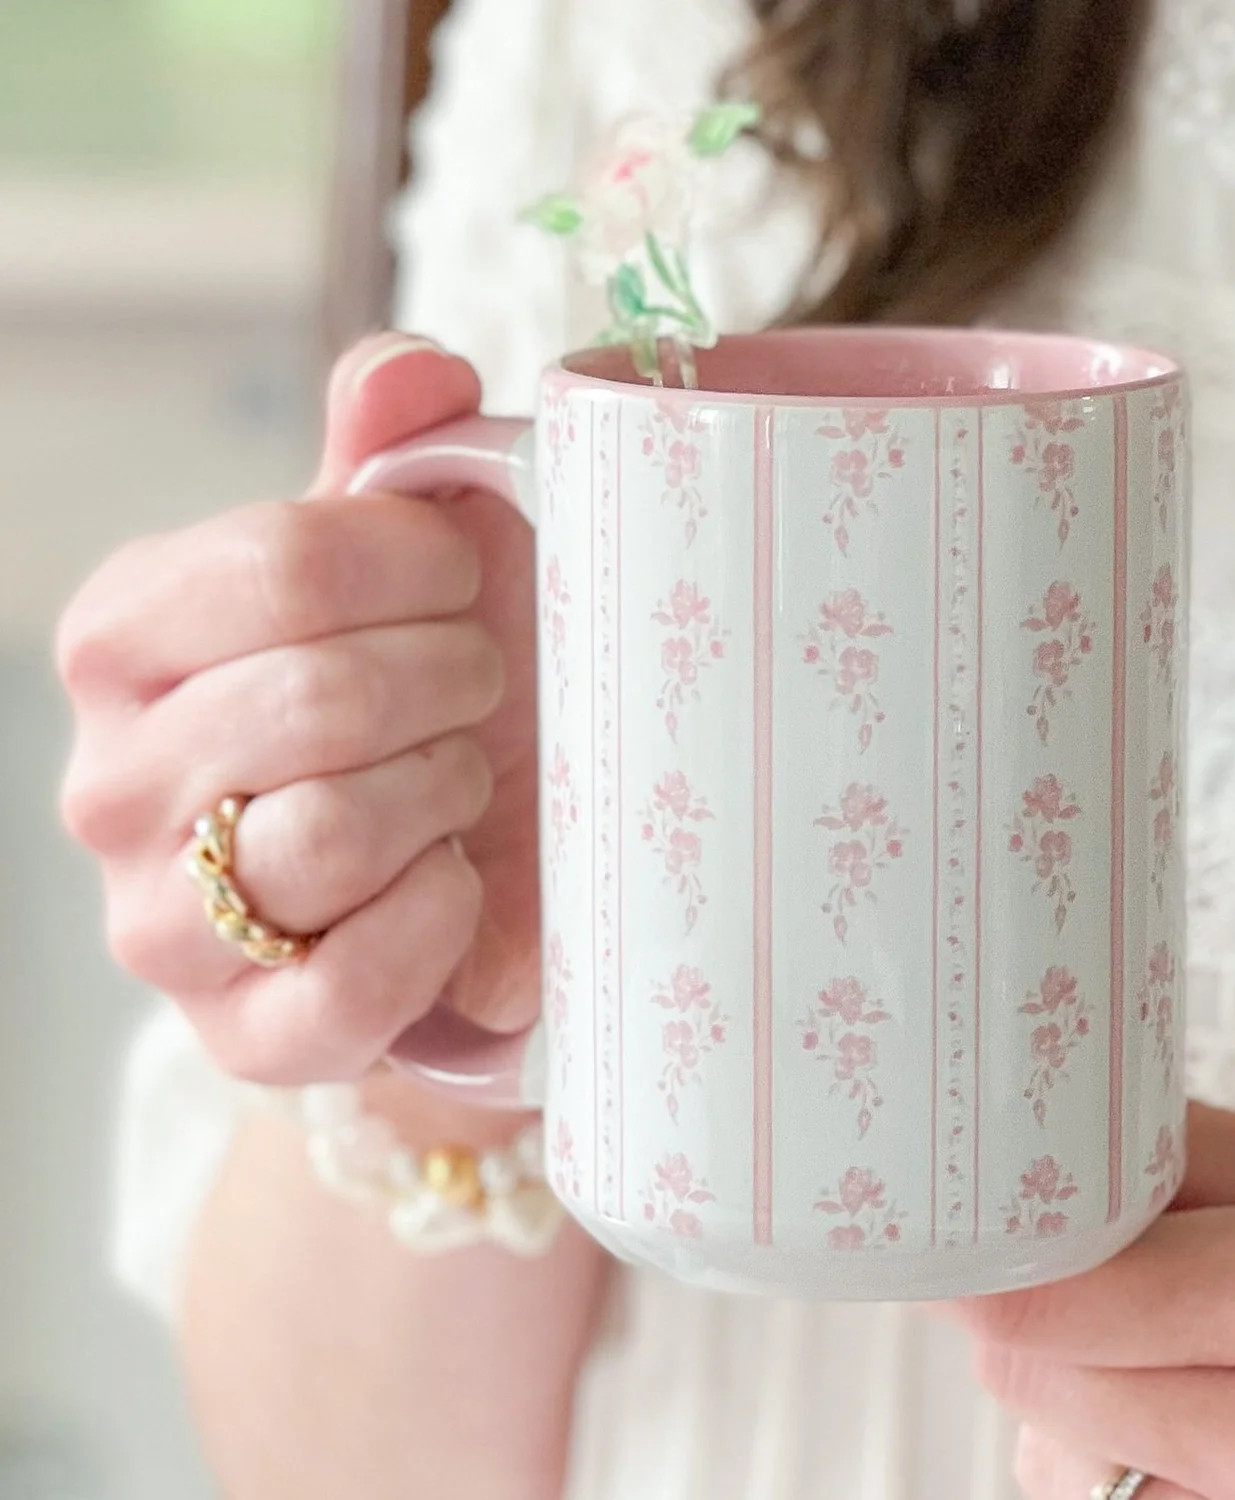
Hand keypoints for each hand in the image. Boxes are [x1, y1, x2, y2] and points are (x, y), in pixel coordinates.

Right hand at [59, 332, 541, 1083]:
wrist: (414, 876)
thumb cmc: (406, 697)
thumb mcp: (390, 566)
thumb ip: (390, 453)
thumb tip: (418, 369)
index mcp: (126, 633)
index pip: (283, 565)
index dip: (422, 567)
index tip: (468, 580)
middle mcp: (110, 780)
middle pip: (322, 699)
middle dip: (451, 683)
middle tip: (483, 686)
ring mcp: (160, 922)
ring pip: (336, 832)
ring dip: (447, 791)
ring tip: (464, 778)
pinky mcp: (240, 1036)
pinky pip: (353, 977)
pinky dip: (440, 917)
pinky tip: (456, 878)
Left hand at [966, 1106, 1234, 1499]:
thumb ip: (1209, 1153)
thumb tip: (1076, 1131)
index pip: (1058, 1299)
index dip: (991, 1257)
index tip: (972, 1223)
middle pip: (1036, 1382)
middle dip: (1023, 1314)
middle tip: (1059, 1261)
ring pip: (1066, 1469)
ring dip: (1065, 1401)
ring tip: (1143, 1345)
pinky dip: (1120, 1471)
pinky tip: (1179, 1422)